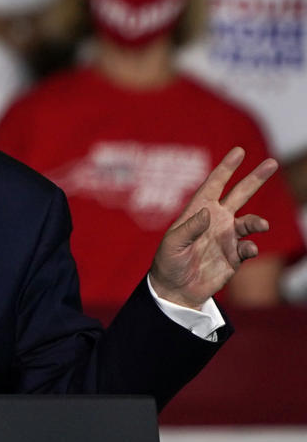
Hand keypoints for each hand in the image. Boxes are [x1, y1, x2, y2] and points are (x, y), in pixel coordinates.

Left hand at [150, 147, 275, 308]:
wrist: (176, 290)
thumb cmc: (168, 263)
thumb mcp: (173, 244)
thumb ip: (189, 228)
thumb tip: (208, 213)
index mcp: (198, 211)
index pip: (214, 185)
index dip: (226, 168)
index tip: (239, 152)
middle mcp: (216, 220)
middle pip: (240, 194)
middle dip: (255, 179)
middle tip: (272, 162)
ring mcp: (227, 237)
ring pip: (250, 221)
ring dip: (257, 222)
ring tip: (261, 225)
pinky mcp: (235, 256)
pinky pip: (249, 247)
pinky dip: (251, 247)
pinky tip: (247, 251)